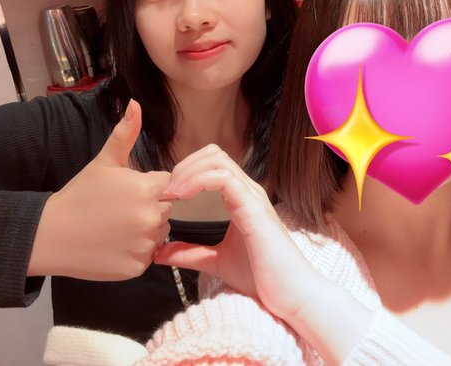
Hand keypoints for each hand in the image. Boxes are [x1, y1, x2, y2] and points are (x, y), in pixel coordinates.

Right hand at [28, 100, 171, 280]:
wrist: (52, 235)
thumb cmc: (80, 194)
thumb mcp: (104, 162)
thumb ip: (125, 133)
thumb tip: (136, 103)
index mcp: (148, 189)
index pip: (170, 185)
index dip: (151, 187)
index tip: (129, 191)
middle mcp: (152, 217)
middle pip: (166, 209)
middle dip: (149, 207)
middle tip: (119, 209)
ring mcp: (145, 244)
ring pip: (159, 233)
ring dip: (145, 230)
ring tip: (116, 226)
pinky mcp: (138, 267)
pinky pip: (148, 255)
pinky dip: (135, 251)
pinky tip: (114, 244)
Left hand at [155, 145, 321, 321]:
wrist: (291, 297)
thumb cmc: (262, 278)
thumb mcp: (217, 262)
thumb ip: (190, 254)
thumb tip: (159, 253)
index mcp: (240, 198)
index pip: (212, 164)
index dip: (186, 171)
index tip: (166, 195)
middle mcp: (247, 191)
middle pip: (213, 154)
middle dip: (184, 165)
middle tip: (167, 191)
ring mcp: (252, 197)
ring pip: (218, 160)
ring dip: (188, 171)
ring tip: (172, 193)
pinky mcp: (254, 209)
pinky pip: (225, 178)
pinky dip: (199, 180)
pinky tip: (184, 197)